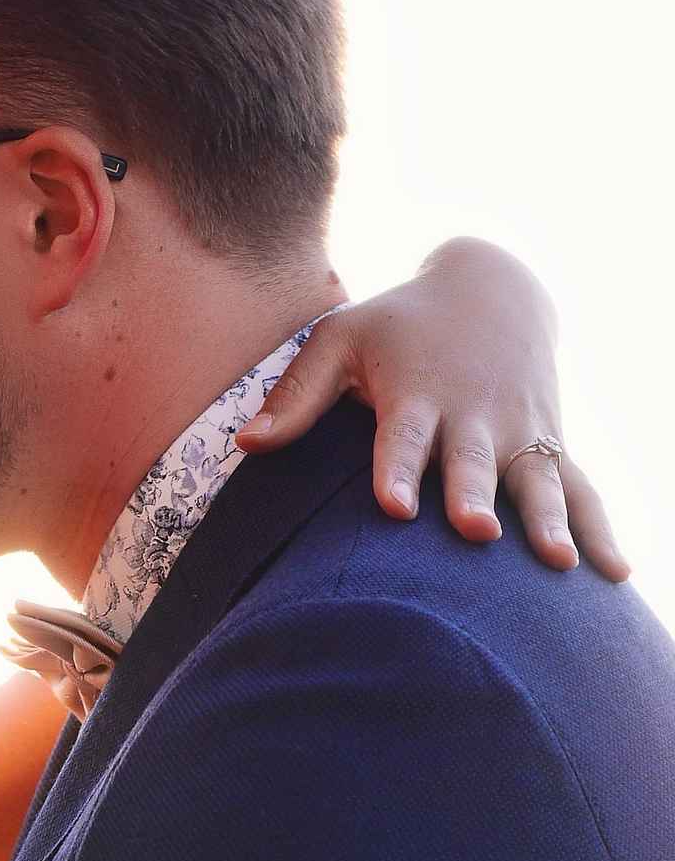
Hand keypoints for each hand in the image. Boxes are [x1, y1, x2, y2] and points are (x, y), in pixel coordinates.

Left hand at [235, 237, 627, 580]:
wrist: (492, 286)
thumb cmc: (398, 322)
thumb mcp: (340, 338)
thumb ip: (296, 395)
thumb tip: (245, 445)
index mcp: (416, 393)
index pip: (403, 437)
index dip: (398, 470)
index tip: (394, 507)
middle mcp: (472, 415)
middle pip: (471, 462)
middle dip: (474, 496)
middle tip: (476, 531)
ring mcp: (517, 431)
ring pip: (533, 479)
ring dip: (545, 519)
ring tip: (558, 563)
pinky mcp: (548, 444)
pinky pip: (579, 488)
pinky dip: (598, 527)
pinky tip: (614, 573)